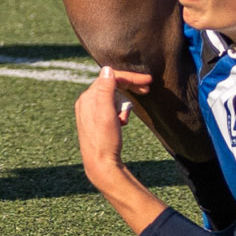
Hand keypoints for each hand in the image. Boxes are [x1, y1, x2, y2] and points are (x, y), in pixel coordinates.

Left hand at [74, 66, 153, 180]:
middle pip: (111, 86)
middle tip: (147, 89)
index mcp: (88, 97)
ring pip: (113, 98)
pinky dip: (120, 112)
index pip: (111, 78)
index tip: (148, 81)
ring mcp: (90, 112)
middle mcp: (87, 102)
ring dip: (124, 104)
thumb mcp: (106, 113)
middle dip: (130, 87)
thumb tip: (107, 69)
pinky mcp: (96, 121)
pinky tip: (122, 123)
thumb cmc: (105, 140)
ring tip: (126, 119)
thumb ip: (105, 89)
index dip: (130, 78)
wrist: (101, 166)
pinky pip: (111, 108)